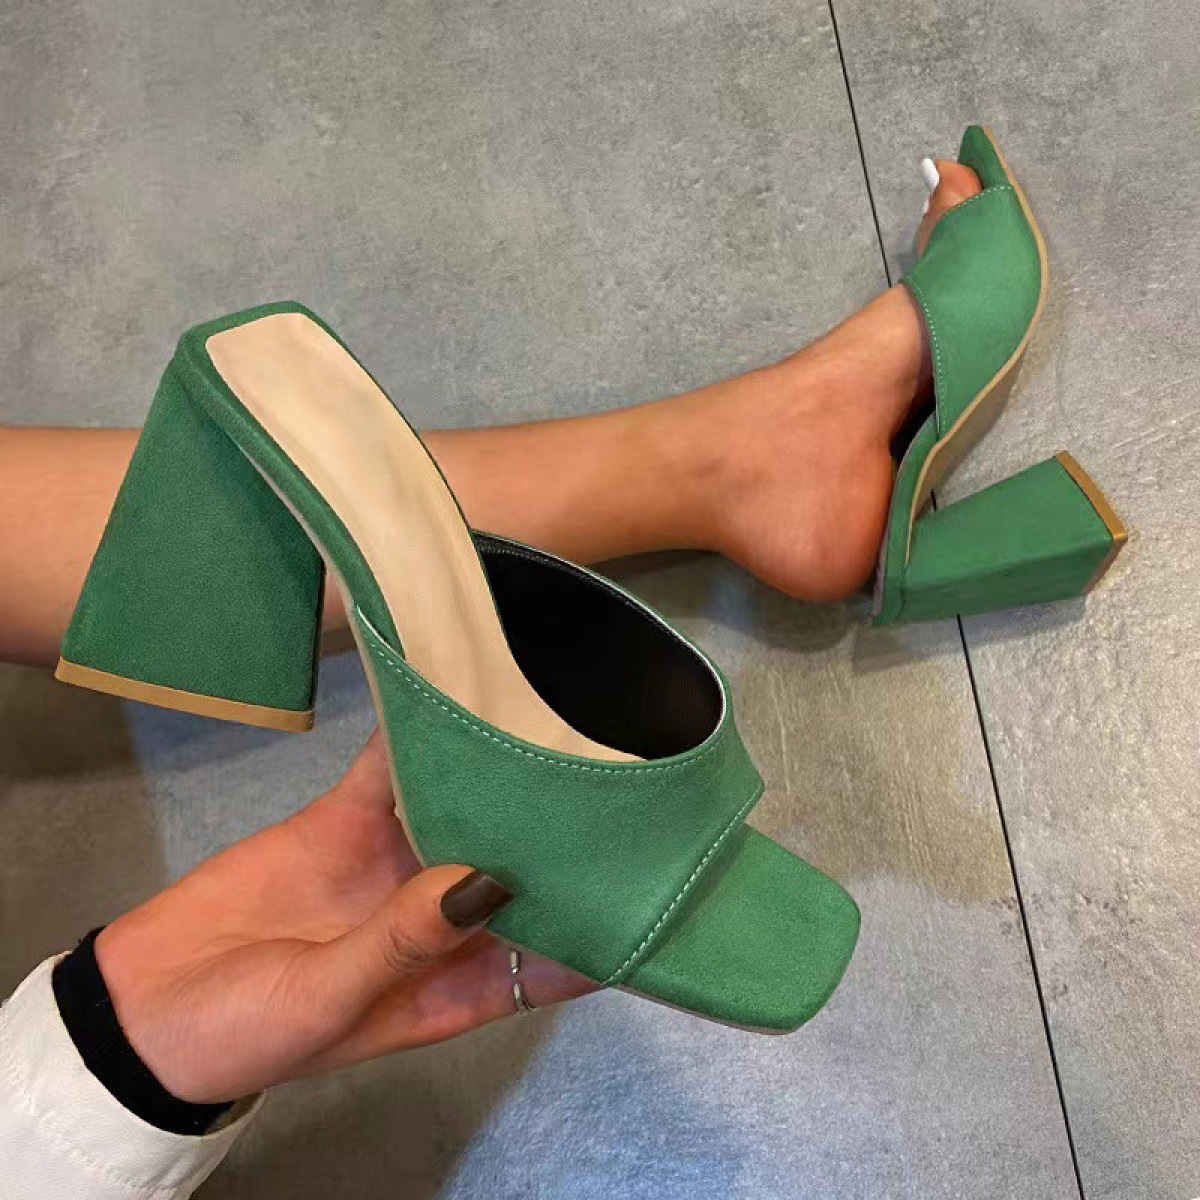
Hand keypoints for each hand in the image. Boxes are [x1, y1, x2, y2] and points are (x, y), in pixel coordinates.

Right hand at [95, 732, 596, 1103]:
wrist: (145, 1004)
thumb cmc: (245, 1032)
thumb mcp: (330, 1002)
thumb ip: (404, 942)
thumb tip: (489, 882)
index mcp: (451, 985)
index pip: (552, 958)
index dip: (604, 927)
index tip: (656, 884)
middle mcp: (439, 919)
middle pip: (521, 871)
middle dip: (564, 836)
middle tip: (619, 779)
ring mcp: (394, 864)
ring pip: (468, 811)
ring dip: (502, 776)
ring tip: (554, 725)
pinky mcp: (345, 822)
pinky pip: (393, 774)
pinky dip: (421, 740)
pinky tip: (457, 701)